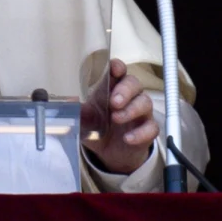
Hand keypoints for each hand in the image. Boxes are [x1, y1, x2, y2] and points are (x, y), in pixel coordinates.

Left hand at [80, 58, 159, 174]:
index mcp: (111, 88)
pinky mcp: (148, 130)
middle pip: (134, 83)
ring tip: (116, 118)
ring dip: (132, 109)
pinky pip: (151, 127)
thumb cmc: (99, 128)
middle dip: (125, 90)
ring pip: (145, 102)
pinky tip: (127, 138)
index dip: (117, 67)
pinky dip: (140, 133)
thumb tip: (70, 104)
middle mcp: (129, 97)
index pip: (118, 71)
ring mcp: (140, 113)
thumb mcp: (85, 121)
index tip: (115, 69)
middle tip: (114, 102)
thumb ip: (79, 112)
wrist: (110, 154)